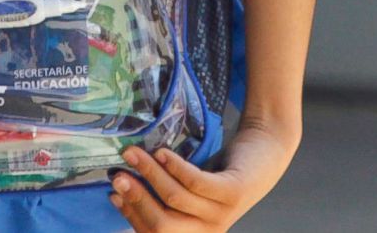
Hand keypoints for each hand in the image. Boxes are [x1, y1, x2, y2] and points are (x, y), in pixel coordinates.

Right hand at [111, 128, 295, 231]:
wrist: (264, 152)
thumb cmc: (220, 171)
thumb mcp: (191, 189)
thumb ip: (164, 195)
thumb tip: (122, 188)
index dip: (132, 214)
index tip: (113, 192)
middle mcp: (210, 230)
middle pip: (162, 224)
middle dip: (136, 199)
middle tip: (118, 175)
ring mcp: (223, 212)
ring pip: (175, 198)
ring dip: (149, 173)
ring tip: (133, 152)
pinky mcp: (233, 191)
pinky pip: (196, 182)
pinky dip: (175, 167)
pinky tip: (162, 152)